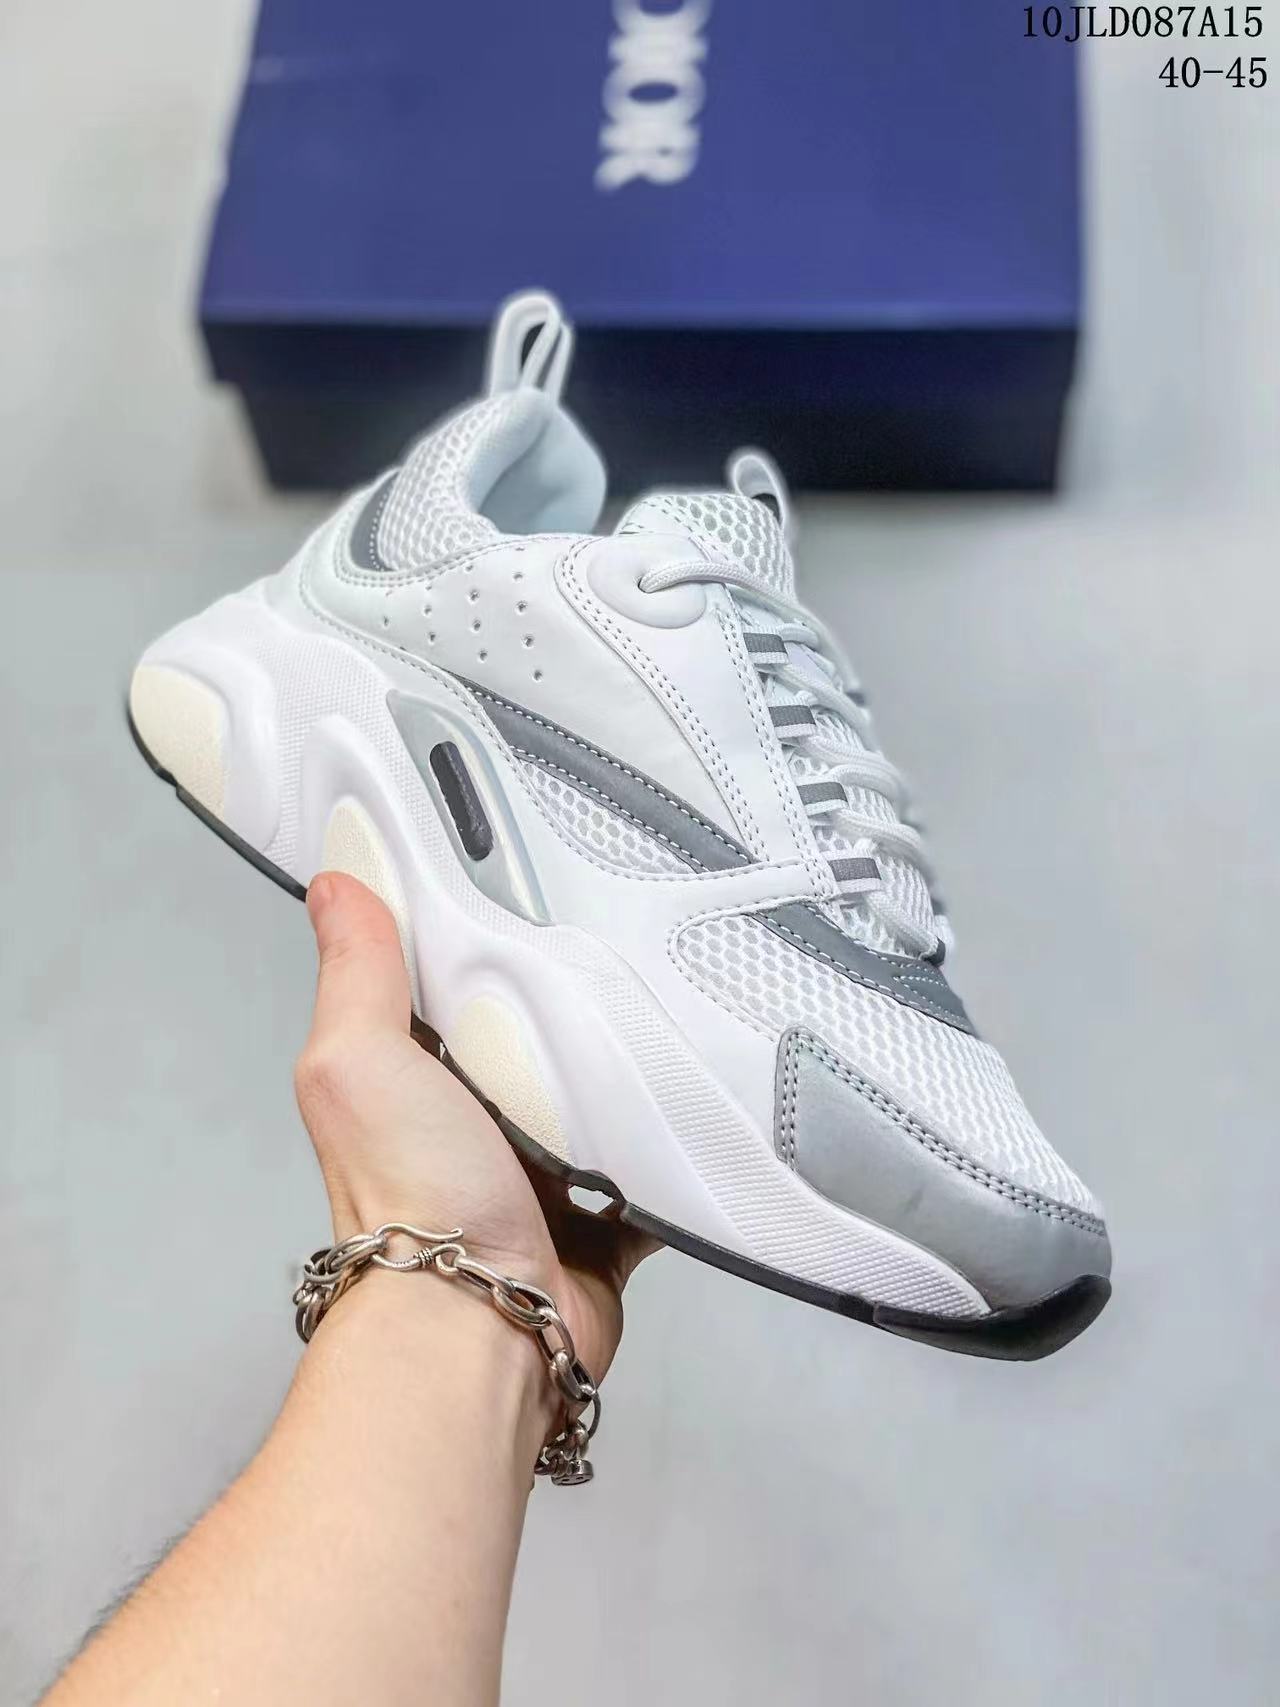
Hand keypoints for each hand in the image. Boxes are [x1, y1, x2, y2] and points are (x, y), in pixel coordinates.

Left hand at [294, 872, 657, 1387]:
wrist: (483, 1324)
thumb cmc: (413, 1194)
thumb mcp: (359, 1062)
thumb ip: (356, 975)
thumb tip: (335, 884)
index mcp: (417, 1077)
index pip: (453, 983)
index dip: (485, 933)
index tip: (534, 874)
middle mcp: (478, 1123)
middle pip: (539, 1035)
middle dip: (577, 998)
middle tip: (633, 932)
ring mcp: (547, 1172)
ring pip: (605, 1094)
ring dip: (634, 1065)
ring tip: (682, 995)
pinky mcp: (610, 1216)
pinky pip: (659, 1161)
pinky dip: (680, 1137)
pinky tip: (709, 1086)